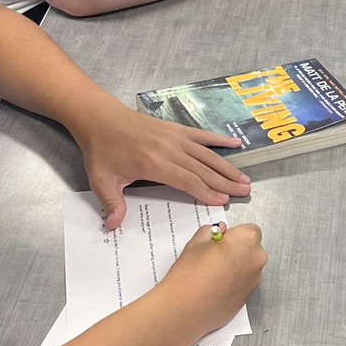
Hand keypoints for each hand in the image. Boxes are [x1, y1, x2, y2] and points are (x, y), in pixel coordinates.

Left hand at [70, 98, 251, 229]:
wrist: (101, 119)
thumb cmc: (102, 150)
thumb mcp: (102, 180)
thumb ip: (112, 204)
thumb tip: (112, 226)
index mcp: (154, 164)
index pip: (188, 181)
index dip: (207, 192)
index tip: (224, 200)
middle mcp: (170, 149)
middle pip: (203, 169)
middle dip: (225, 182)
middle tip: (244, 191)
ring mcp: (175, 137)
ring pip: (207, 154)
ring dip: (227, 166)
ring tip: (243, 178)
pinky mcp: (176, 129)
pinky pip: (202, 135)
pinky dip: (219, 140)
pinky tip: (235, 143)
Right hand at [161, 222, 266, 336]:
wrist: (184, 310)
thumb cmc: (190, 275)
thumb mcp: (196, 243)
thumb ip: (211, 232)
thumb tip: (218, 232)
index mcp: (247, 240)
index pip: (249, 230)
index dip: (234, 235)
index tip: (221, 241)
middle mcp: (256, 259)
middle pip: (251, 248)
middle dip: (237, 250)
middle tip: (214, 257)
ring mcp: (255, 280)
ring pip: (248, 266)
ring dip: (236, 267)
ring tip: (212, 274)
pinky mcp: (248, 297)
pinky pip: (244, 283)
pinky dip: (234, 282)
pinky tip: (215, 287)